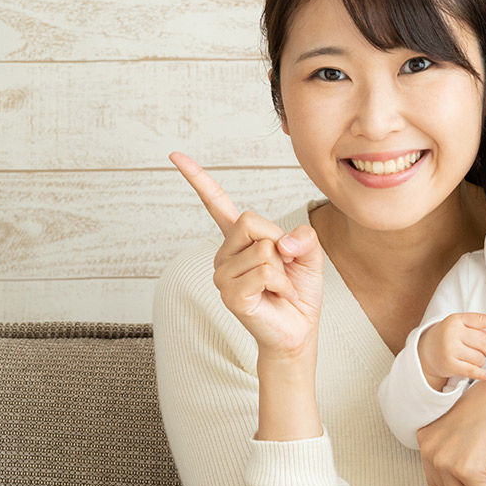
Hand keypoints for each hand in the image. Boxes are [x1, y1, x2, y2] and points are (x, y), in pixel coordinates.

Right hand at [169, 152, 322, 362]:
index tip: (175, 156)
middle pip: (250, 221)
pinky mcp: (230, 295)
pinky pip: (265, 272)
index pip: (215, 203)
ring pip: (263, 250)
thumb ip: (303, 236)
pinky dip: (282, 283)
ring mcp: (223, 276)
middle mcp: (225, 254)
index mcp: (240, 239)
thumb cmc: (299, 291)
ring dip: (284, 269)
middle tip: (284, 265)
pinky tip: (277, 296)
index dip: (197, 179)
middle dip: (278, 240)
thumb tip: (281, 241)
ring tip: (279, 286)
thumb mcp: (310, 254)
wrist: (299, 329)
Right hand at [418, 313, 485, 390]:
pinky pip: (472, 370)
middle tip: (482, 350)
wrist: (426, 351)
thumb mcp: (462, 329)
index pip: (480, 319)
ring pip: (480, 358)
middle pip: (484, 342)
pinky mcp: (449, 364)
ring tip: (472, 357)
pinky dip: (481, 373)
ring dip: (481, 360)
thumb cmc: (448, 337)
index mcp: (456, 320)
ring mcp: (450, 349)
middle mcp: (452, 333)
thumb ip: (481, 332)